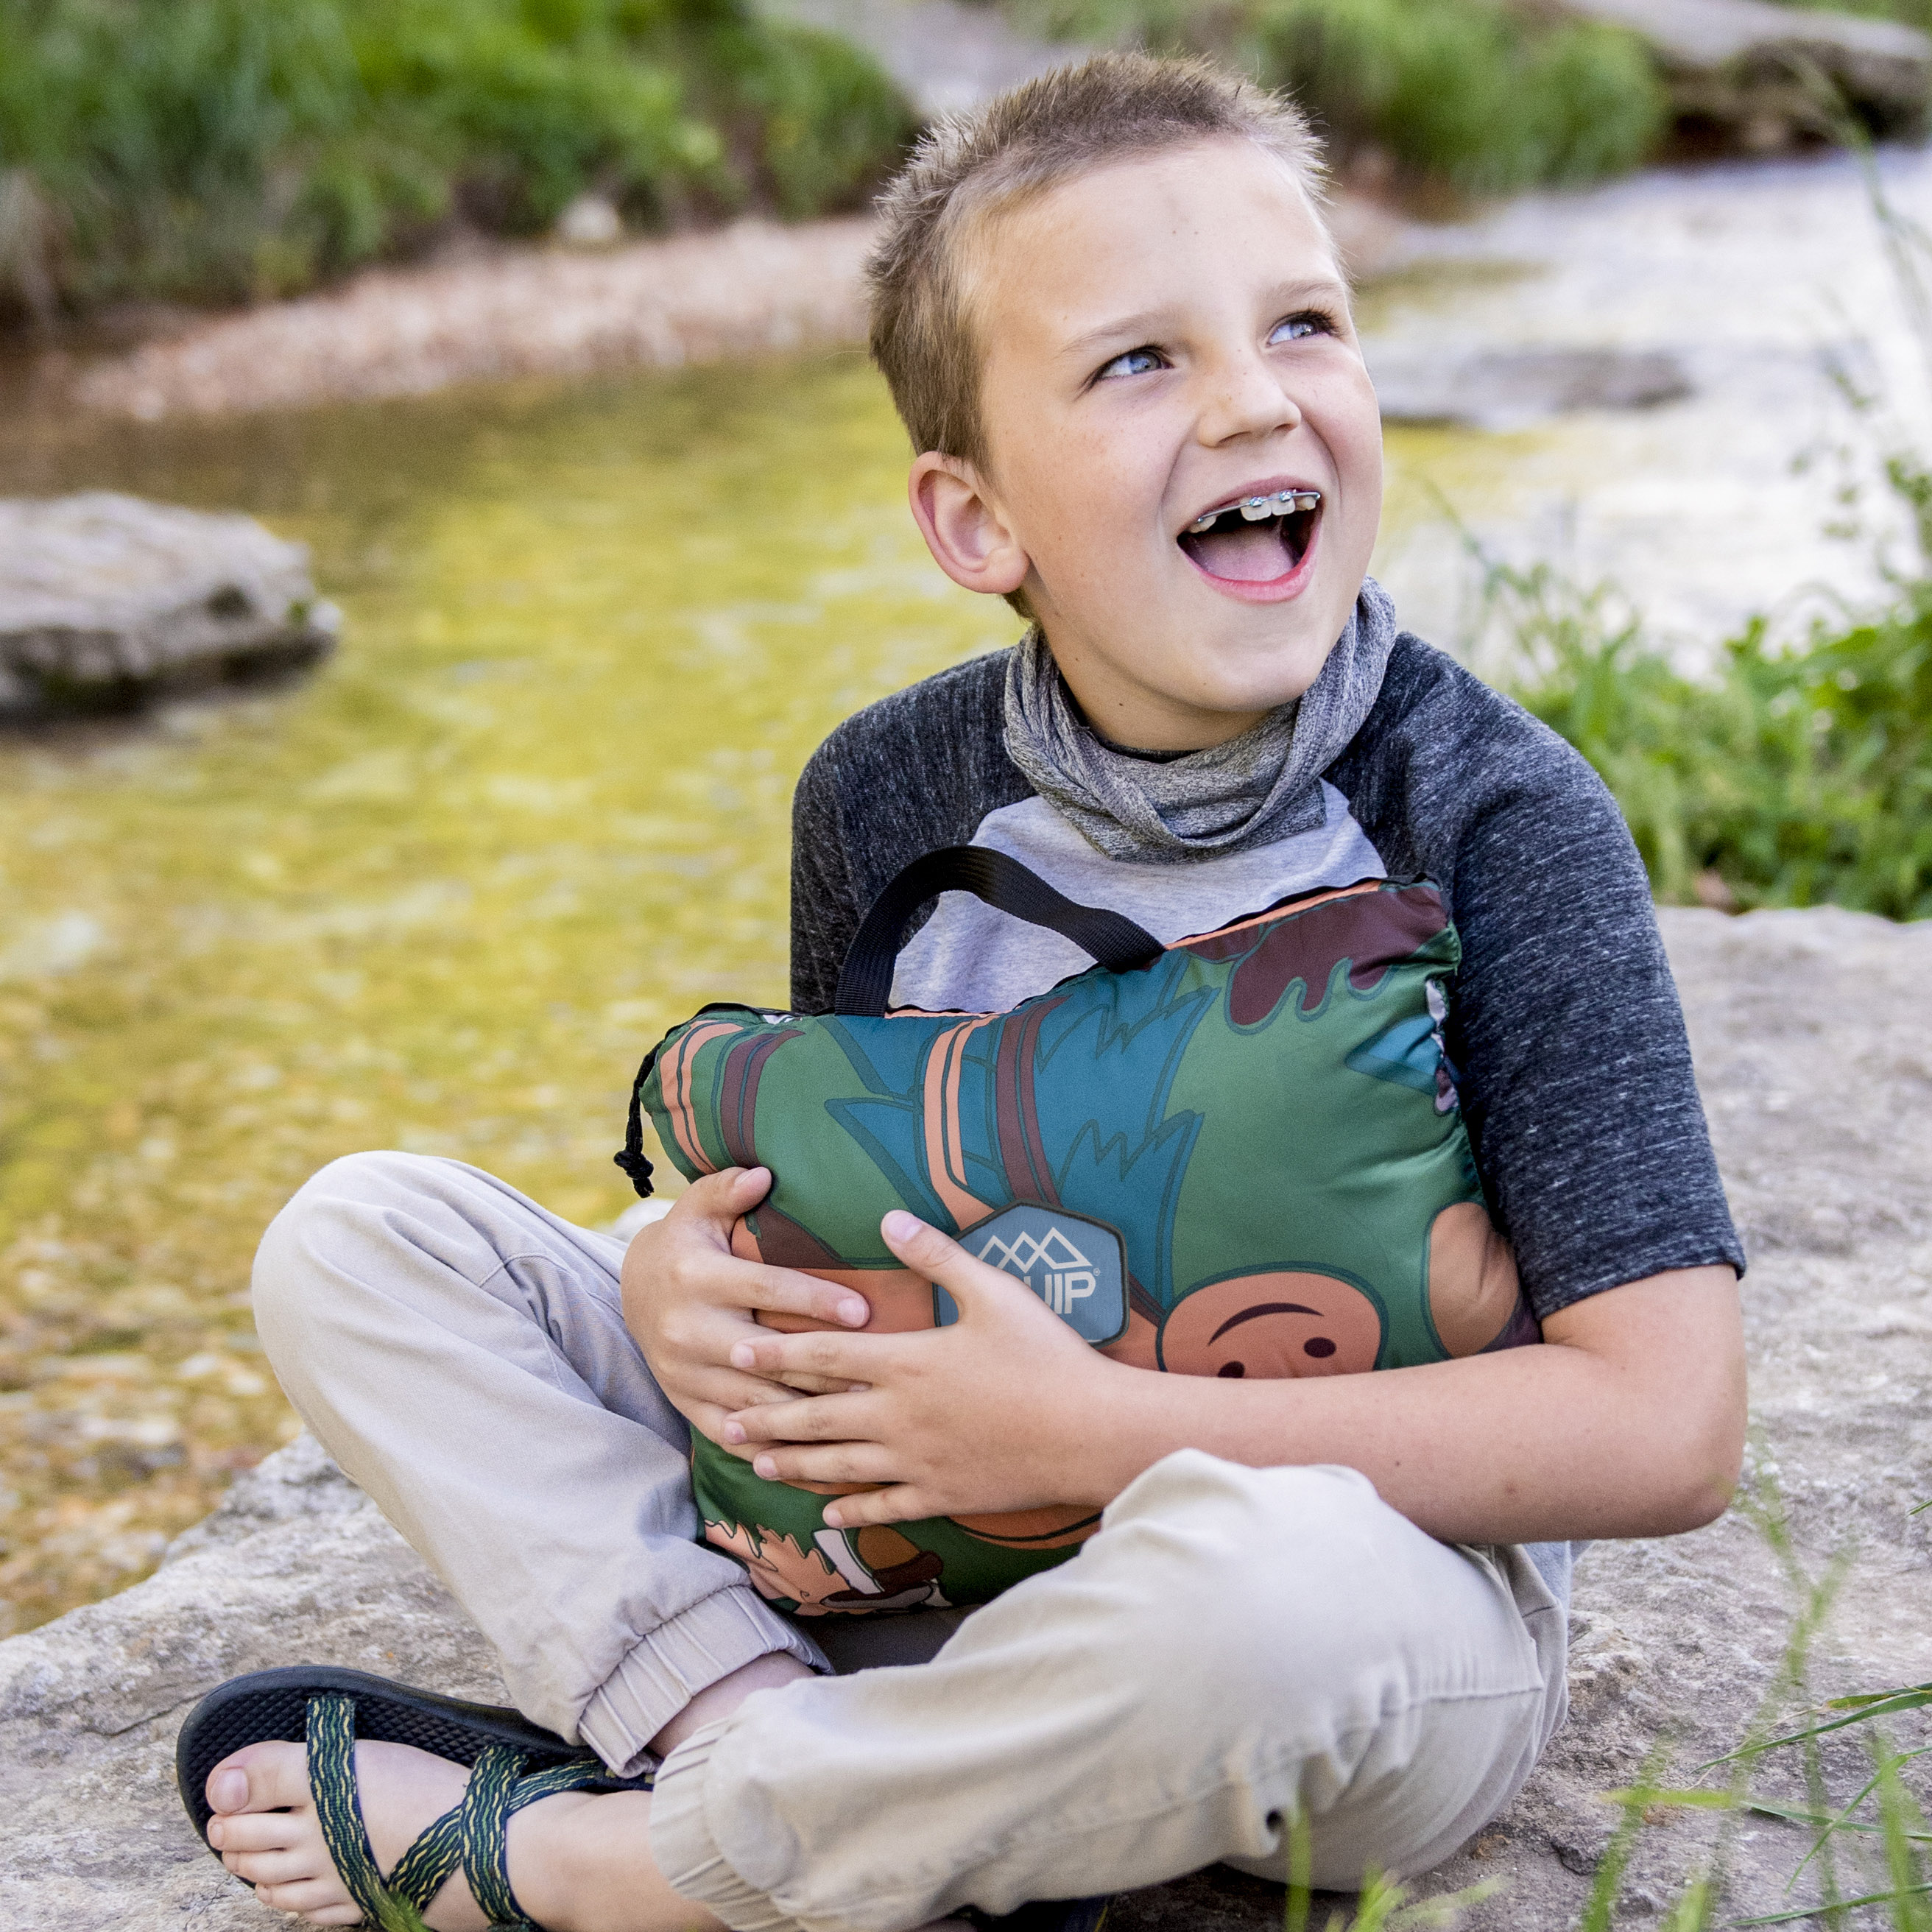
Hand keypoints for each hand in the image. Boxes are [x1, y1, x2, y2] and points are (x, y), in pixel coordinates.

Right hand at [619, 1167, 873, 1442]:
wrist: (634, 1291)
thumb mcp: (698, 1208)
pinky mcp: (685, 1405)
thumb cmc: (687, 1242)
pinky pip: (734, 1438)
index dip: (815, 1300)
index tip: (864, 1311)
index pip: (766, 1289)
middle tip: (878, 1378)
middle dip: (822, 1370)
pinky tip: (818, 1460)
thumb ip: (726, 1188)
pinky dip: (775, 1452)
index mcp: (696, 1277)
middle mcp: (687, 1330)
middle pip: (765, 1357)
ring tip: (859, 1422)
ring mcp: (684, 1374)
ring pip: (753, 1405)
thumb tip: (762, 1174)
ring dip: (806, 1418)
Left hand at [718, 1209, 1128, 1528]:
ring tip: (758, 1462)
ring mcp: (917, 1462)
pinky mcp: (942, 1495)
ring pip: (839, 1466)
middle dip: (767, 1417)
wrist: (1089, 1431)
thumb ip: (937, 1256)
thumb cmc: (1046, 1355)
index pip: (824, 1357)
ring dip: (795, 1464)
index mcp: (907, 1362)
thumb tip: (890, 1217)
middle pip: (817, 1417)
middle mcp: (899, 1416)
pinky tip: (827, 1515)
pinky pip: (884, 1505)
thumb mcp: (994, 1292)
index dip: (777, 1354)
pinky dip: (852, 1509)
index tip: (738, 1352)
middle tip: (725, 1421)